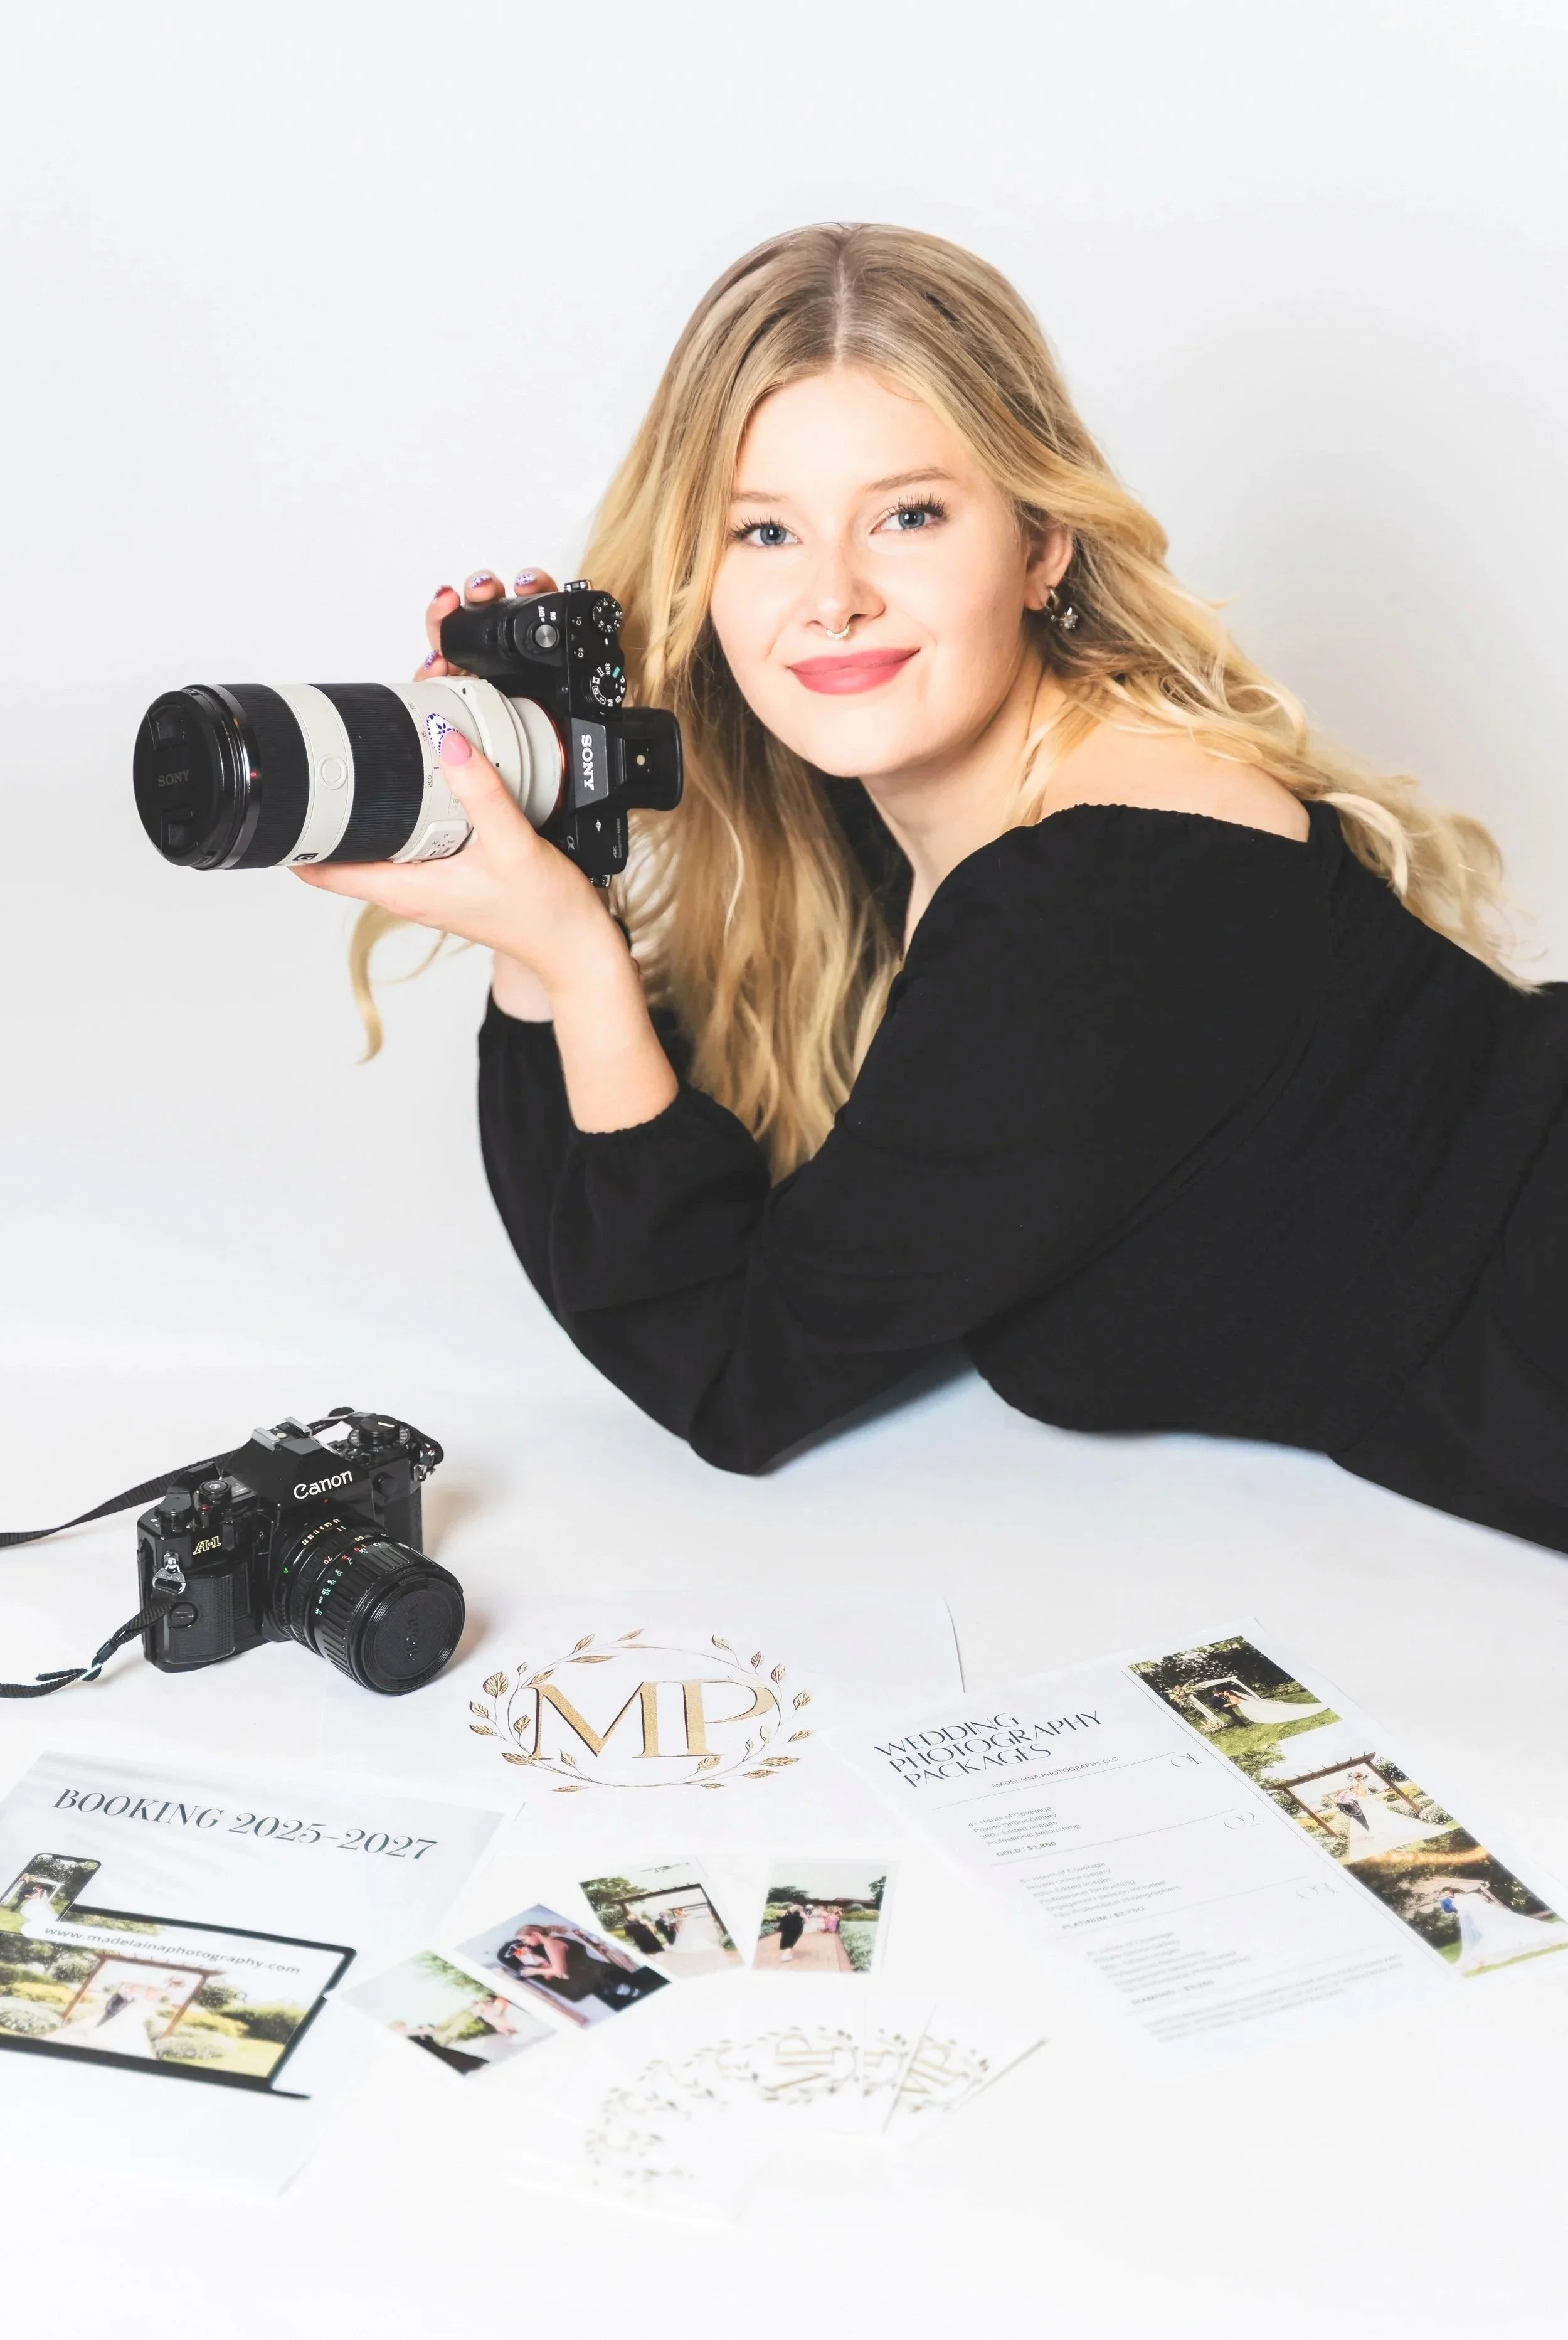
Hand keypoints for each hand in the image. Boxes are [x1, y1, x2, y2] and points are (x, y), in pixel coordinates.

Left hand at [298, 561, 613, 998]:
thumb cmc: (545, 913)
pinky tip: (420, 791)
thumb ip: (481, 789)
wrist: (575, 948)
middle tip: (324, 761)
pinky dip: (401, 817)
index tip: (281, 797)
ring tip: (363, 767)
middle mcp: (408, 892)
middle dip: (328, 808)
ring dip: (365, 811)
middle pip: (341, 853)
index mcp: (408, 890)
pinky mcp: (446, 881)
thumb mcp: (514, 843)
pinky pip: (407, 845)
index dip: (292, 836)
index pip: (321, 871)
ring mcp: (425, 887)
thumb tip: (445, 738)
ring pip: (374, 846)